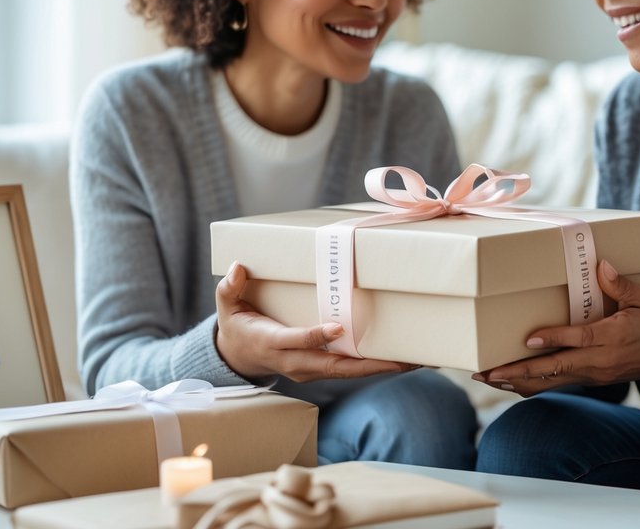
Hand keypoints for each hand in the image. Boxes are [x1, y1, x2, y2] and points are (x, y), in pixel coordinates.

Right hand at [215, 262, 416, 382]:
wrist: (239, 357)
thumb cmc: (237, 325)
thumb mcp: (227, 307)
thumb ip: (230, 289)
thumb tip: (237, 268)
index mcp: (272, 342)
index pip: (297, 340)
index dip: (316, 335)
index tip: (339, 326)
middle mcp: (294, 362)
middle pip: (334, 365)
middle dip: (368, 365)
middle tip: (401, 359)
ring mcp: (308, 370)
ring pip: (347, 372)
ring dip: (379, 368)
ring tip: (412, 361)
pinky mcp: (319, 371)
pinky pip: (349, 371)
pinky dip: (373, 367)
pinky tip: (400, 361)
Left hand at [471, 259, 639, 396]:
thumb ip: (621, 285)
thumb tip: (601, 266)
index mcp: (614, 338)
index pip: (578, 340)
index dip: (553, 340)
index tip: (528, 339)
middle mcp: (600, 361)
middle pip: (554, 369)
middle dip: (518, 372)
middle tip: (486, 372)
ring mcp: (594, 373)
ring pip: (551, 381)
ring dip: (518, 381)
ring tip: (487, 377)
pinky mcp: (591, 378)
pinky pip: (558, 382)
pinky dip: (533, 383)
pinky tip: (511, 382)